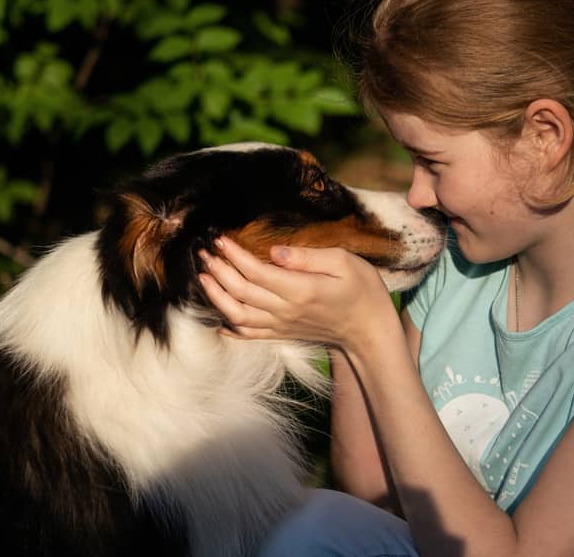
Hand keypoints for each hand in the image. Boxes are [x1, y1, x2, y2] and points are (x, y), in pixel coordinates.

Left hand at [197, 236, 403, 356]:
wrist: (369, 330)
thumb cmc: (362, 290)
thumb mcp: (345, 262)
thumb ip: (308, 257)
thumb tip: (275, 251)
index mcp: (301, 289)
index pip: (257, 272)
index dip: (235, 255)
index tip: (221, 239)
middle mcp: (286, 310)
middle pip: (241, 292)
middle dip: (218, 270)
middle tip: (204, 251)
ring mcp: (282, 325)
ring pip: (238, 315)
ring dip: (216, 296)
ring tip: (204, 276)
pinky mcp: (282, 334)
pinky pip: (248, 334)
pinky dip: (228, 325)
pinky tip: (216, 315)